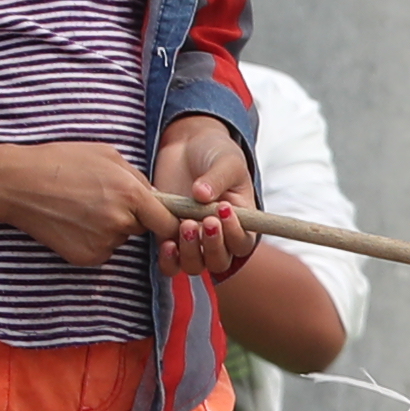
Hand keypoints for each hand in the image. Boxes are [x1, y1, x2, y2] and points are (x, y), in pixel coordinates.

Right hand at [0, 142, 178, 270]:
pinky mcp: (85, 257)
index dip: (169, 221)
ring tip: (82, 206)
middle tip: (104, 199)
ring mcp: (102, 244)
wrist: (19, 184)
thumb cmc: (63, 162)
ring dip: (111, 228)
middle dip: (133, 217)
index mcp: (132, 196)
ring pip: (120, 239)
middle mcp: (121, 223)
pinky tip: (73, 221)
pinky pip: (102, 250)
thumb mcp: (109, 156)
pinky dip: (93, 239)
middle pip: (142, 229)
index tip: (164, 218)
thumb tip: (155, 196)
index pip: (168, 223)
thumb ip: (138, 178)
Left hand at [154, 115, 258, 277]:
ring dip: (191, 252)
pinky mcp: (167, 235)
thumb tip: (202, 194)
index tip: (222, 210)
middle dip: (212, 246)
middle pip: (219, 261)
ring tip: (185, 225)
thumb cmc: (215, 152)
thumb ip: (217, 178)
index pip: (242, 242)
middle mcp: (218, 235)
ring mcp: (192, 238)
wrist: (186, 145)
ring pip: (195, 265)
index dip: (234, 235)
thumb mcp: (225, 160)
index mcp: (240, 220)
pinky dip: (169, 260)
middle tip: (204, 221)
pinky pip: (170, 263)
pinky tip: (167, 244)